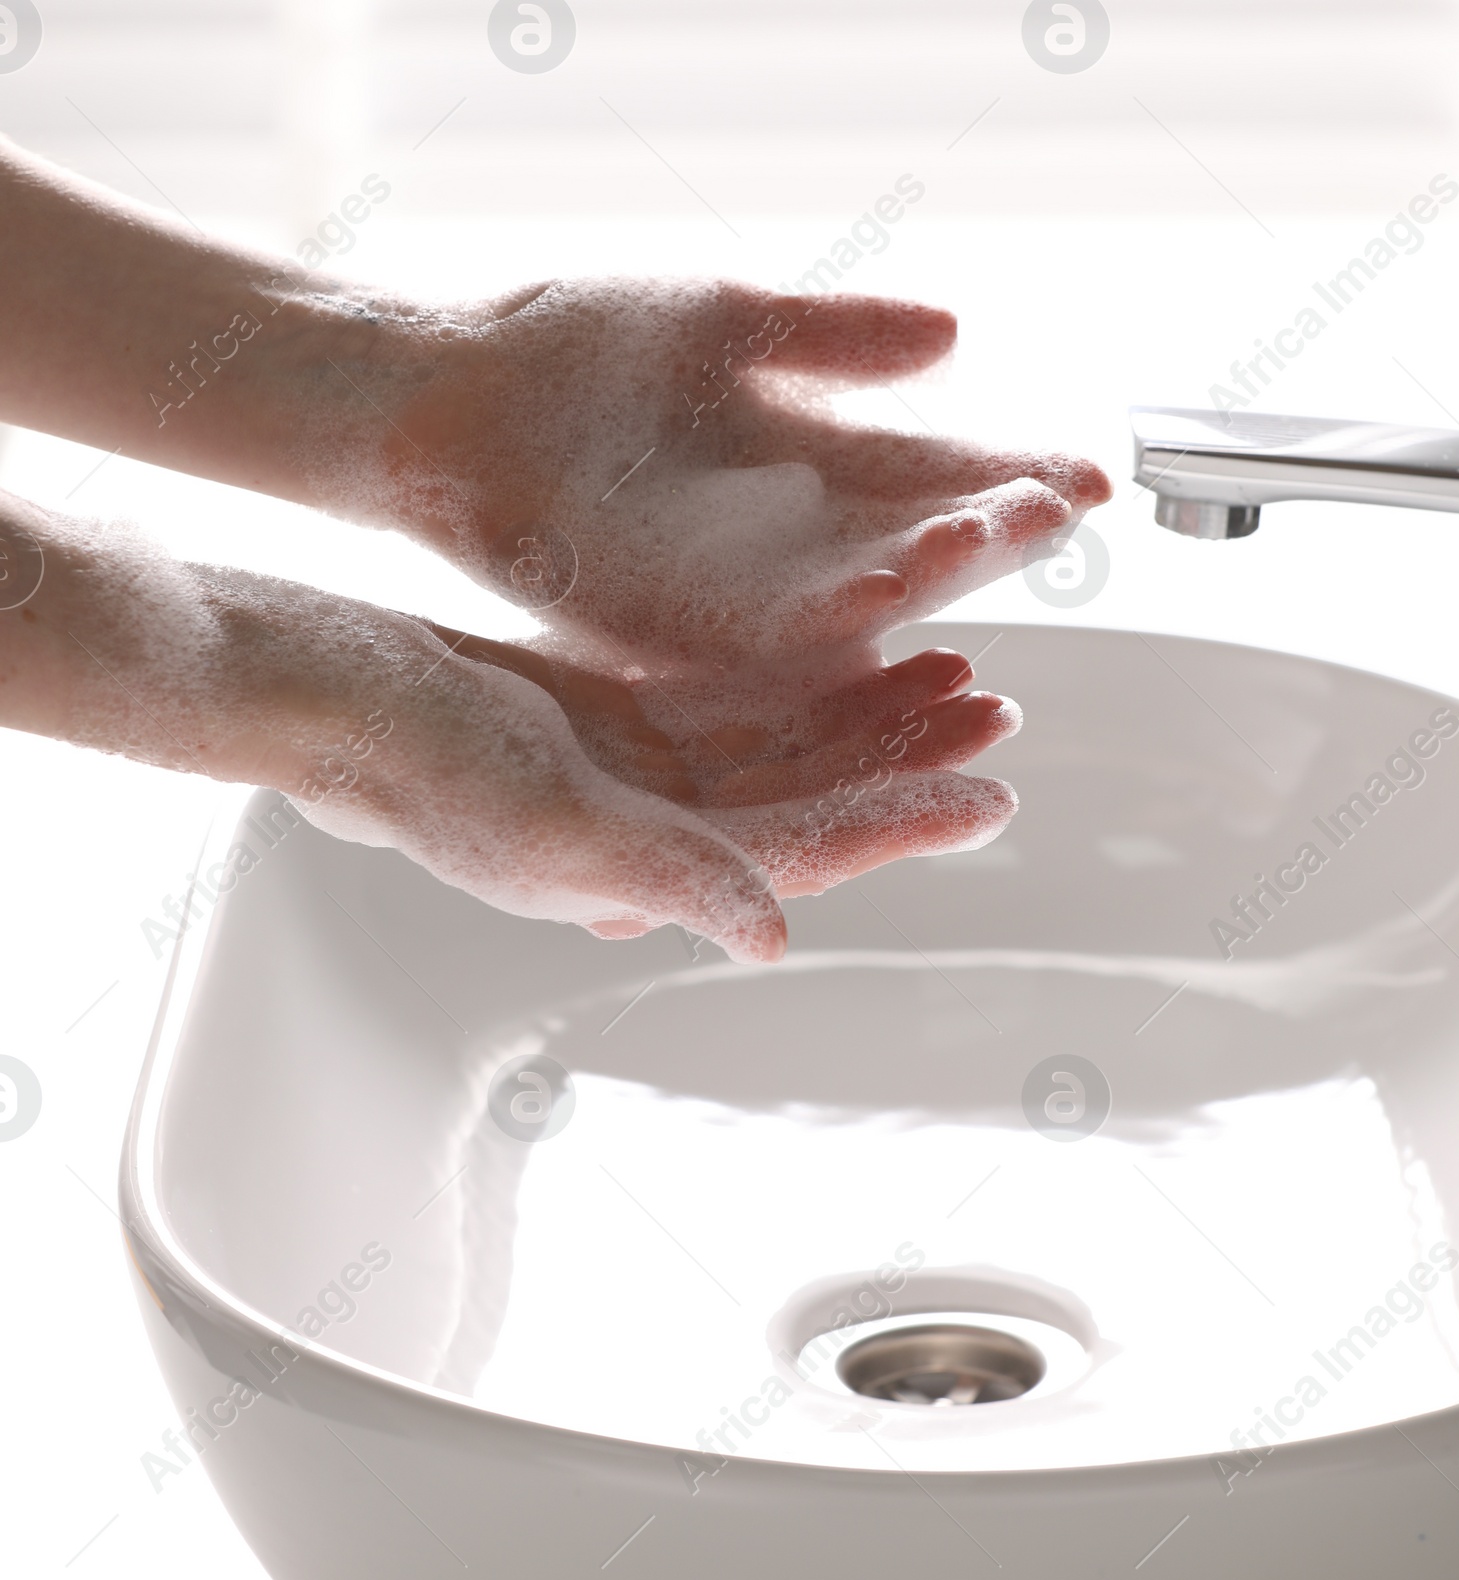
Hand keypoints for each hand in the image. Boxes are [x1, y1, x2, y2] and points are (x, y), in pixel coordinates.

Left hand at [360, 278, 1108, 669]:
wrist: (450, 390)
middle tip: (1071, 505)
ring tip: (1006, 537)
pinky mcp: (672, 623)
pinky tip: (890, 584)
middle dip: (996, 527)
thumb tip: (952, 331)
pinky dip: (831, 608)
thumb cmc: (574, 347)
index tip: (1091, 469)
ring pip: (858, 591)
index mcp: (811, 460)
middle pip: (916, 539)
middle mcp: (789, 538)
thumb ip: (836, 335)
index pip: (936, 475)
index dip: (1011, 475)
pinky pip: (768, 629)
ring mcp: (734, 587)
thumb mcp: (727, 319)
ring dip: (934, 570)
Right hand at [414, 623, 1020, 940]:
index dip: (901, 826)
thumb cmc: (426, 766)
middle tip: (995, 714)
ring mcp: (643, 779)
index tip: (991, 796)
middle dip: (907, 765)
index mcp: (647, 878)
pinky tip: (862, 644)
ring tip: (953, 672)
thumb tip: (775, 935)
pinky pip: (742, 708)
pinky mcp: (624, 722)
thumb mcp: (552, 825)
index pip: (804, 857)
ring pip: (787, 752)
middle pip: (815, 803)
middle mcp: (658, 837)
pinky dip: (805, 682)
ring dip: (869, 718)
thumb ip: (672, 878)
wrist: (341, 692)